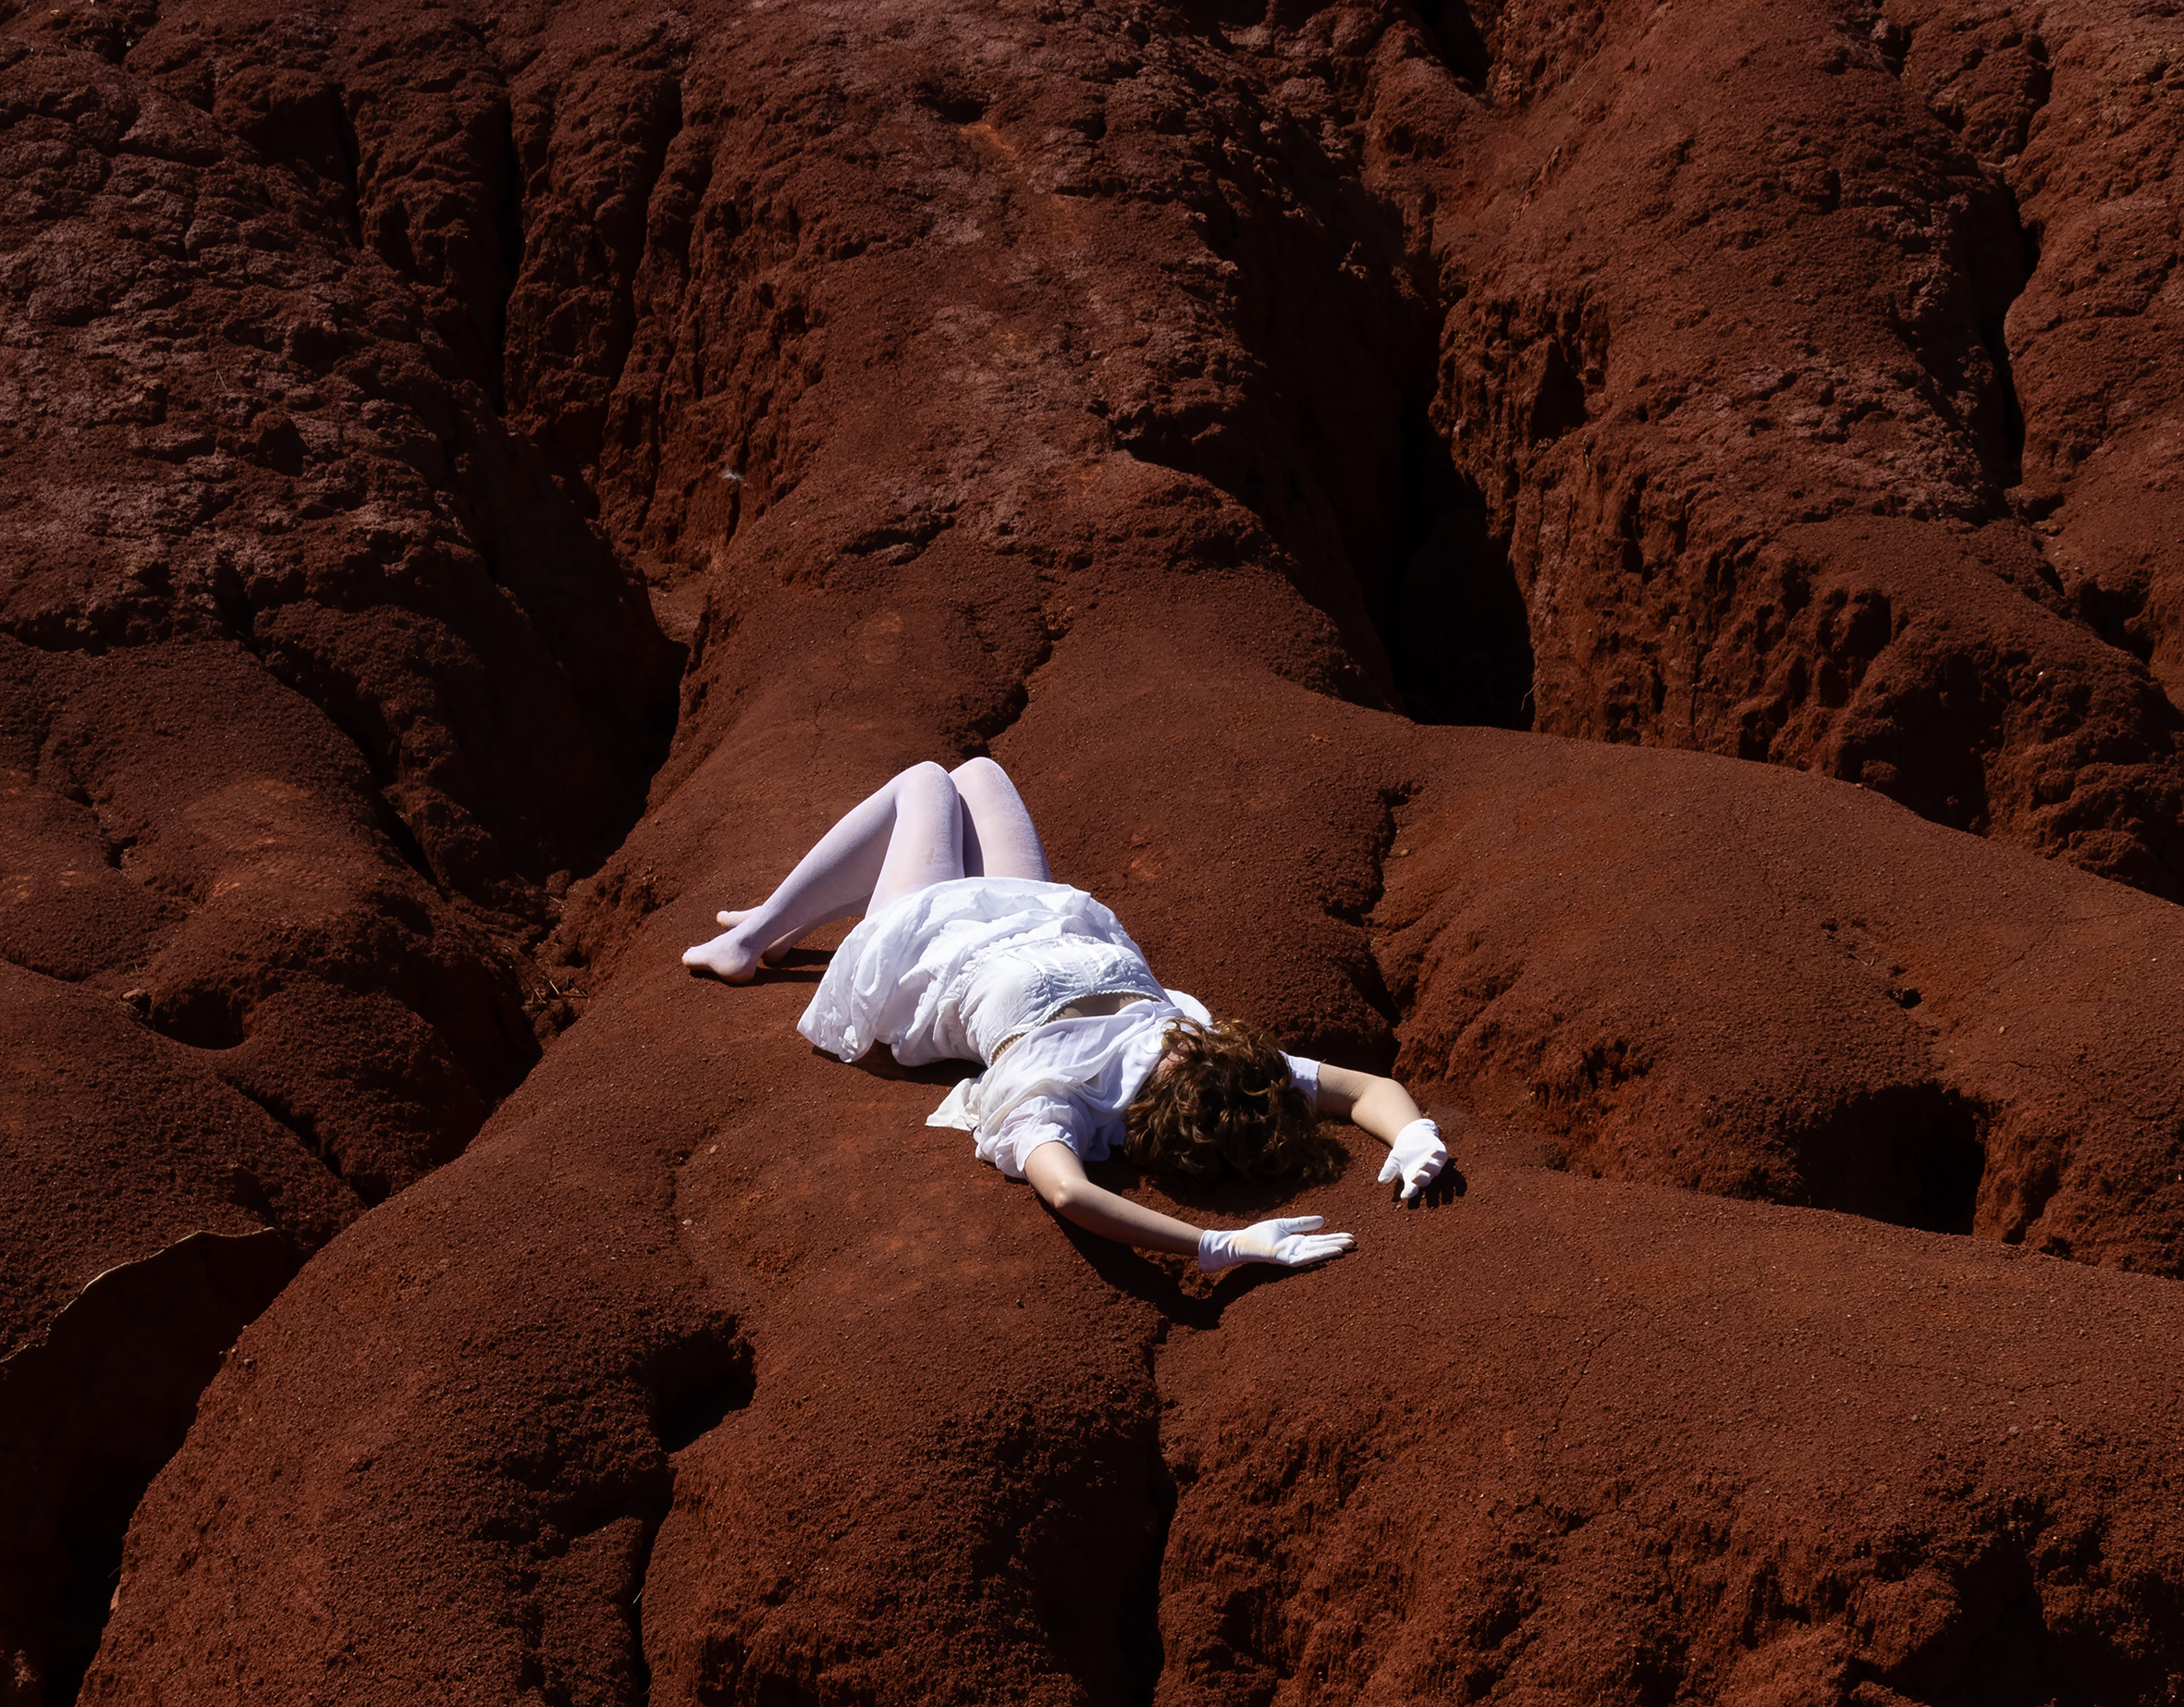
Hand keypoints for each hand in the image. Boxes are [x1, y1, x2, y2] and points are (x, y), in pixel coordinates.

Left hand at [1197, 1216, 1354, 1272]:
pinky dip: (1315, 1256)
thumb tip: (1323, 1220)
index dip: (1334, 1238)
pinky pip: (1302, 1258)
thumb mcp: (1284, 1225)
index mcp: (1297, 1242)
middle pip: (1320, 1246)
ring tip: (1345, 1248)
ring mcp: (1290, 1255)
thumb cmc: (1260, 1234)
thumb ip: (1302, 1223)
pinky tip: (1325, 1253)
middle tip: (1354, 1242)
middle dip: (1337, 1244)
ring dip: (1329, 1251)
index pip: (1320, 1240)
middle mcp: (1297, 1250)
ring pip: (1314, 1253)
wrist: (1241, 1242)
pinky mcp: (1282, 1257)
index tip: (1350, 1236)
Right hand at [1378, 1118, 1446, 1201]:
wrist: (1412, 1138)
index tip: (1404, 1196)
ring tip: (1421, 1164)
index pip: (1412, 1189)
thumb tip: (1382, 1180)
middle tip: (1414, 1177)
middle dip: (1420, 1179)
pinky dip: (1438, 1155)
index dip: (1409, 1192)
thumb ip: (1389, 1171)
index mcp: (1414, 1180)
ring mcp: (1434, 1165)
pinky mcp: (1441, 1154)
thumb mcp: (1393, 1161)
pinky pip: (1442, 1157)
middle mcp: (1426, 1174)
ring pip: (1435, 1170)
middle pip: (1425, 1181)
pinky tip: (1434, 1152)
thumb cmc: (1402, 1154)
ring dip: (1429, 1168)